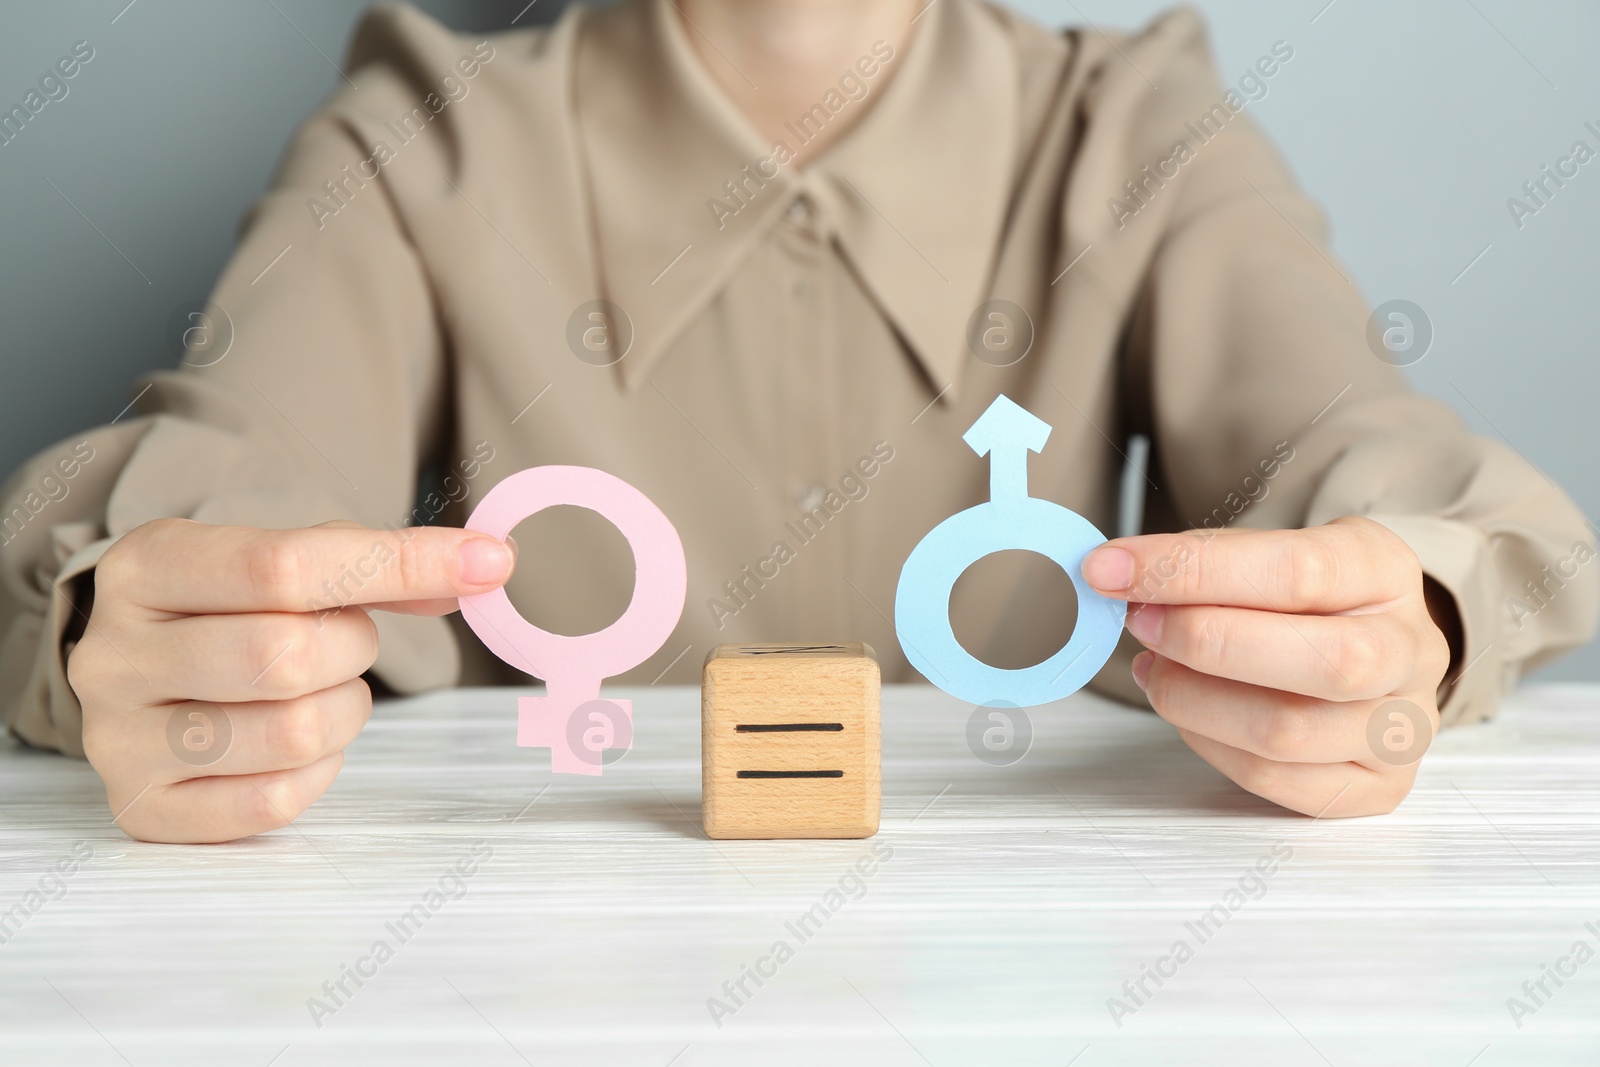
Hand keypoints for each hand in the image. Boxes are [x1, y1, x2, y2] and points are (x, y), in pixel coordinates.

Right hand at [66, 519, 514, 842]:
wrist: (148, 672)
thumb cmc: (232, 609)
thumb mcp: (286, 561)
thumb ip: (380, 563)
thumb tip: (485, 568)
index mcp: (146, 567)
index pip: (284, 564)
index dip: (401, 562)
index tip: (489, 563)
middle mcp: (113, 654)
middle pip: (284, 655)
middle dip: (351, 648)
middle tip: (344, 642)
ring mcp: (119, 740)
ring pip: (291, 733)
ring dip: (342, 711)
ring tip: (318, 690)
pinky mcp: (146, 812)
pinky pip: (275, 801)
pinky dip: (316, 771)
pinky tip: (296, 742)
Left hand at [1082, 517, 1453, 817]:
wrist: (1363, 643)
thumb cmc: (1303, 598)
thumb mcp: (1269, 552)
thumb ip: (1207, 562)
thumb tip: (1116, 574)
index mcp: (1384, 572)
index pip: (1297, 571)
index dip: (1192, 570)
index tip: (1112, 568)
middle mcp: (1411, 651)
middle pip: (1324, 663)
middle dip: (1204, 642)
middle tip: (1139, 622)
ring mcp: (1402, 728)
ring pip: (1288, 733)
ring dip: (1193, 699)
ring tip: (1154, 668)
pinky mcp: (1377, 786)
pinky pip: (1277, 780)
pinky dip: (1210, 745)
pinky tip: (1187, 711)